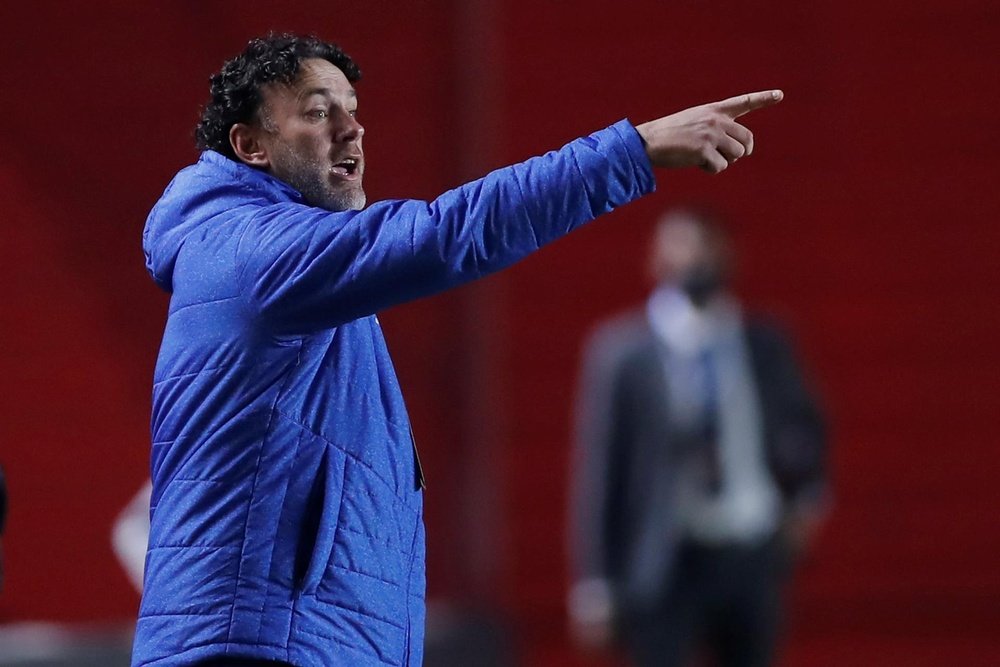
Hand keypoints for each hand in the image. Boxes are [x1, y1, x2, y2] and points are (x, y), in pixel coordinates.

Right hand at [635, 90, 783, 172]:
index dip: (763, 98)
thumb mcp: (695, 122)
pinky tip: (696, 163)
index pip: (743, 102)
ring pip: (737, 155)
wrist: (649, 141)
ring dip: (724, 162)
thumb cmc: (670, 135)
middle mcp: (716, 120)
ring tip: (704, 158)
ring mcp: (711, 134)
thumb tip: (737, 151)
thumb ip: (717, 128)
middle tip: (725, 157)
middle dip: (740, 152)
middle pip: (747, 140)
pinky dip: (711, 170)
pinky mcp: (704, 150)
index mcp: (714, 110)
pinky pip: (721, 167)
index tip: (780, 95)